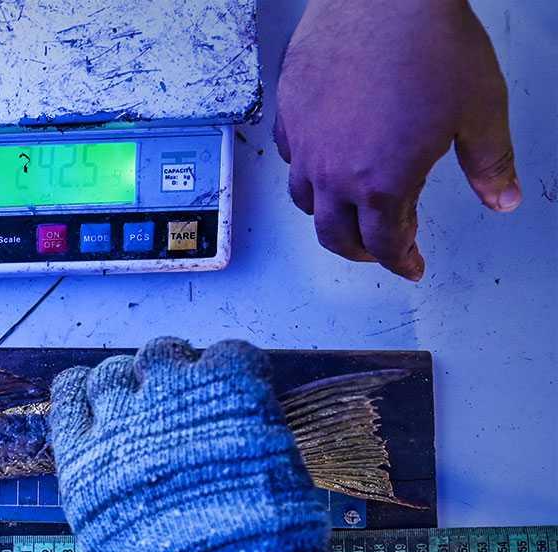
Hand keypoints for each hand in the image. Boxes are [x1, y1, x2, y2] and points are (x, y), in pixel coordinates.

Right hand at [48, 339, 365, 551]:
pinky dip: (236, 369)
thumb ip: (111, 497)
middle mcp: (120, 422)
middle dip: (138, 385)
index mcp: (84, 463)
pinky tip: (248, 401)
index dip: (95, 397)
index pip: (71, 394)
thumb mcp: (112, 547)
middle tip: (169, 413)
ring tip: (208, 404)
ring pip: (165, 351)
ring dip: (183, 371)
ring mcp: (174, 401)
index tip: (114, 409)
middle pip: (116, 371)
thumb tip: (126, 480)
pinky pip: (229, 353)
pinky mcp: (232, 394)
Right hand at [276, 0, 518, 279]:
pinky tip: (320, 160)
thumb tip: (502, 199)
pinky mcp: (289, 114)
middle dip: (359, 251)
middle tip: (376, 251)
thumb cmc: (430, 46)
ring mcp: (305, 145)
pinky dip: (305, 170)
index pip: (386, 243)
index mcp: (383, 183)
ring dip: (327, 215)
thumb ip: (490, 164)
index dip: (401, 261)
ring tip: (343, 211)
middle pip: (335, 235)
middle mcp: (334, 174)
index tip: (410, 265)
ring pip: (305, 200)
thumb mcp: (481, 111)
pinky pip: (290, 157)